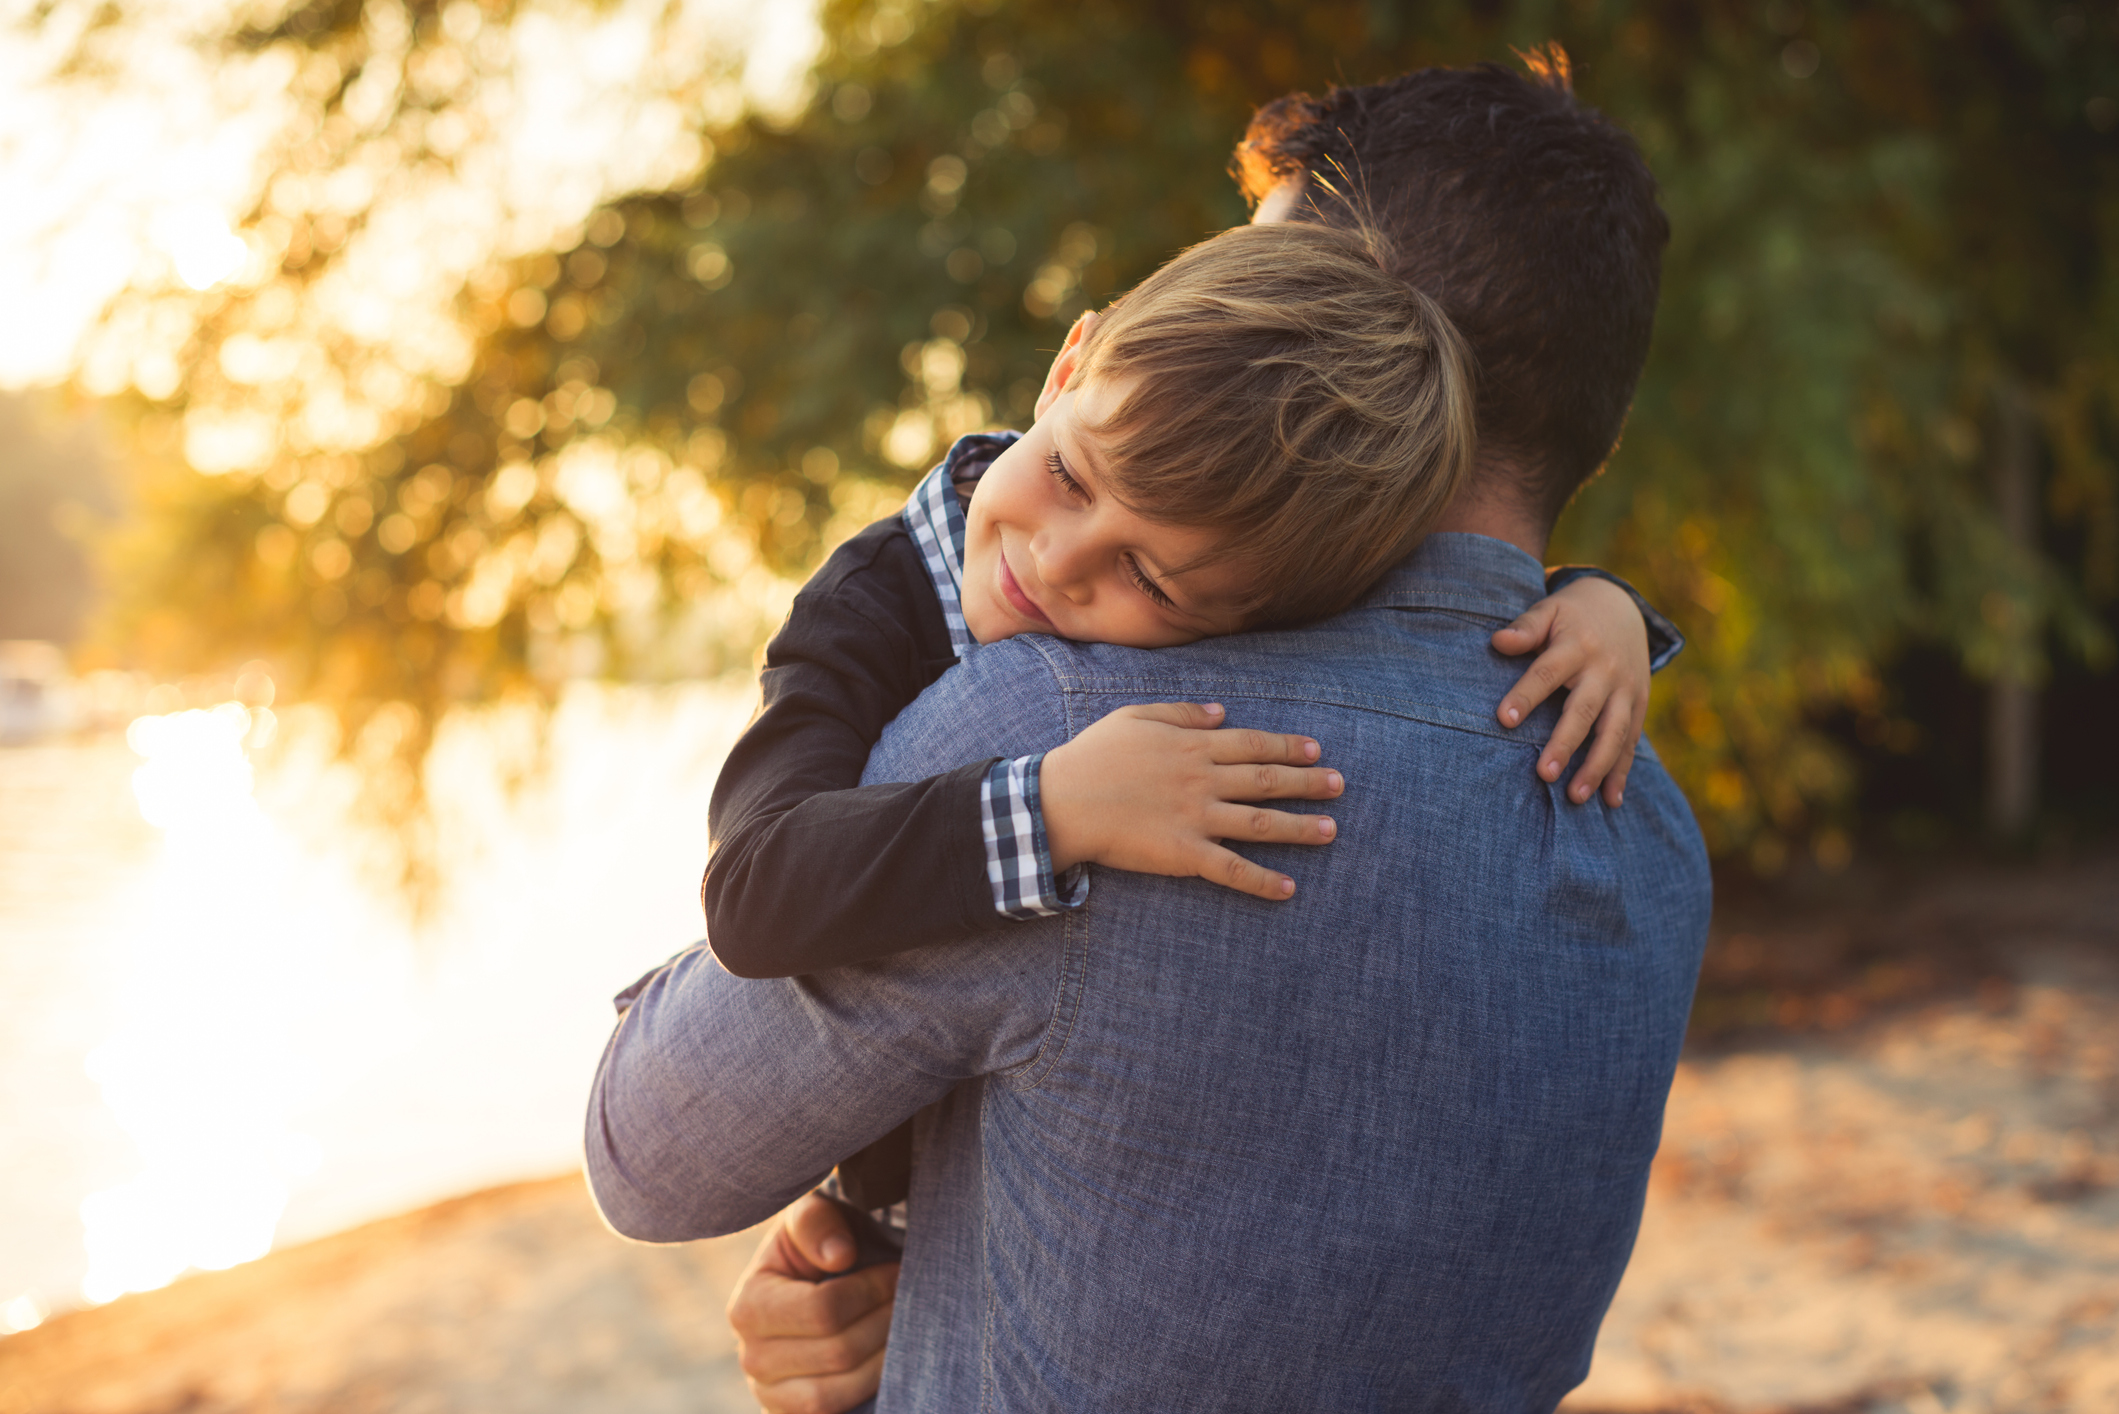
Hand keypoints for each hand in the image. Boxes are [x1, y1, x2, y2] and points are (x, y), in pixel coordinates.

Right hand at [727, 1192, 898, 1413]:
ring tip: (904, 1328)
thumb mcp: (808, 1217)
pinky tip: (890, 1361)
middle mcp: (751, 1358)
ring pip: (839, 1392)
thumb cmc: (813, 1248)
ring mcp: (770, 1395)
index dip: (872, 1290)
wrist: (805, 1290)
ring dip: (885, 1360)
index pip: (823, 1309)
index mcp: (748, 1306)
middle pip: (838, 1352)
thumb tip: (840, 1256)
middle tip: (910, 1298)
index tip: (898, 1269)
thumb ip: (816, 1222)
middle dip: (885, 1322)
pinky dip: (870, 1390)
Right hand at [1039, 702, 1343, 900]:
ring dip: (1300, 827)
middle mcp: (1202, 779)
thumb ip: (1181, 712)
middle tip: (1340, 785)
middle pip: (1267, 780)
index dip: (1288, 747)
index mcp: (1192, 746)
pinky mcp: (1183, 853)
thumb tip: (1221, 712)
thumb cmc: (1092, 756)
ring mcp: (1196, 817)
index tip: (1315, 751)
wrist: (1061, 801)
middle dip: (1308, 782)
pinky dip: (1262, 880)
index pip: (1253, 744)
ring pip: (1260, 822)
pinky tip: (1289, 888)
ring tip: (1331, 830)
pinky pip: (1231, 869)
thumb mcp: (1134, 716)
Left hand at [1491, 576, 1651, 807]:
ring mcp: (1626, 690)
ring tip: (1575, 796)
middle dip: (1565, 744)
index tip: (1504, 720)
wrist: (1623, 608)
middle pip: (1584, 711)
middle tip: (1544, 774)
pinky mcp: (1639, 705)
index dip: (1526, 695)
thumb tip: (1498, 641)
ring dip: (1596, 767)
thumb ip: (1526, 627)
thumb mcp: (1549, 610)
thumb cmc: (1572, 614)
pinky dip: (1622, 772)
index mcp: (1576, 646)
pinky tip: (1611, 801)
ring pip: (1614, 732)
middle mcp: (1605, 670)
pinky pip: (1631, 742)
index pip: (1547, 673)